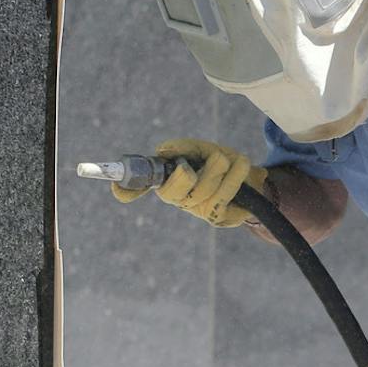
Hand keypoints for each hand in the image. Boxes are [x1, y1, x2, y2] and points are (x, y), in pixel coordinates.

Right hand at [111, 138, 260, 226]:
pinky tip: (240, 165)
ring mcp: (196, 210)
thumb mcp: (199, 149)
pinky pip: (225, 191)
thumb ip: (181, 148)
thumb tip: (162, 152)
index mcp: (166, 180)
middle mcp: (177, 198)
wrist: (250, 180)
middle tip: (192, 166)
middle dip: (185, 173)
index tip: (117, 186)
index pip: (137, 188)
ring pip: (205, 185)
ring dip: (221, 164)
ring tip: (227, 160)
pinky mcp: (216, 218)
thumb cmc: (218, 163)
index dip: (127, 188)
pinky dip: (236, 172)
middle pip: (172, 190)